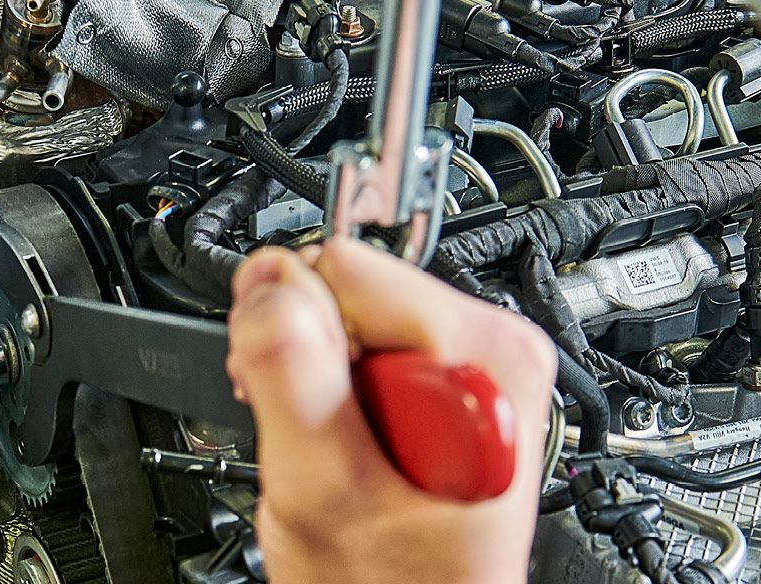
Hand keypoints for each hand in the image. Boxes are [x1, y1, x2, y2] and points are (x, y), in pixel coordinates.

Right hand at [226, 240, 556, 583]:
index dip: (293, 335)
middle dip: (309, 365)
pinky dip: (339, 403)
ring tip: (342, 460)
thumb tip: (268, 281)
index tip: (296, 403)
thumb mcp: (326, 490)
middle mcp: (492, 347)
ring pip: (351, 324)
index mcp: (487, 354)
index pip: (346, 269)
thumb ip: (293, 378)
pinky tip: (354, 453)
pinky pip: (366, 356)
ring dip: (321, 389)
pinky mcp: (450, 386)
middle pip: (350, 293)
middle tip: (319, 447)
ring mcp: (473, 367)